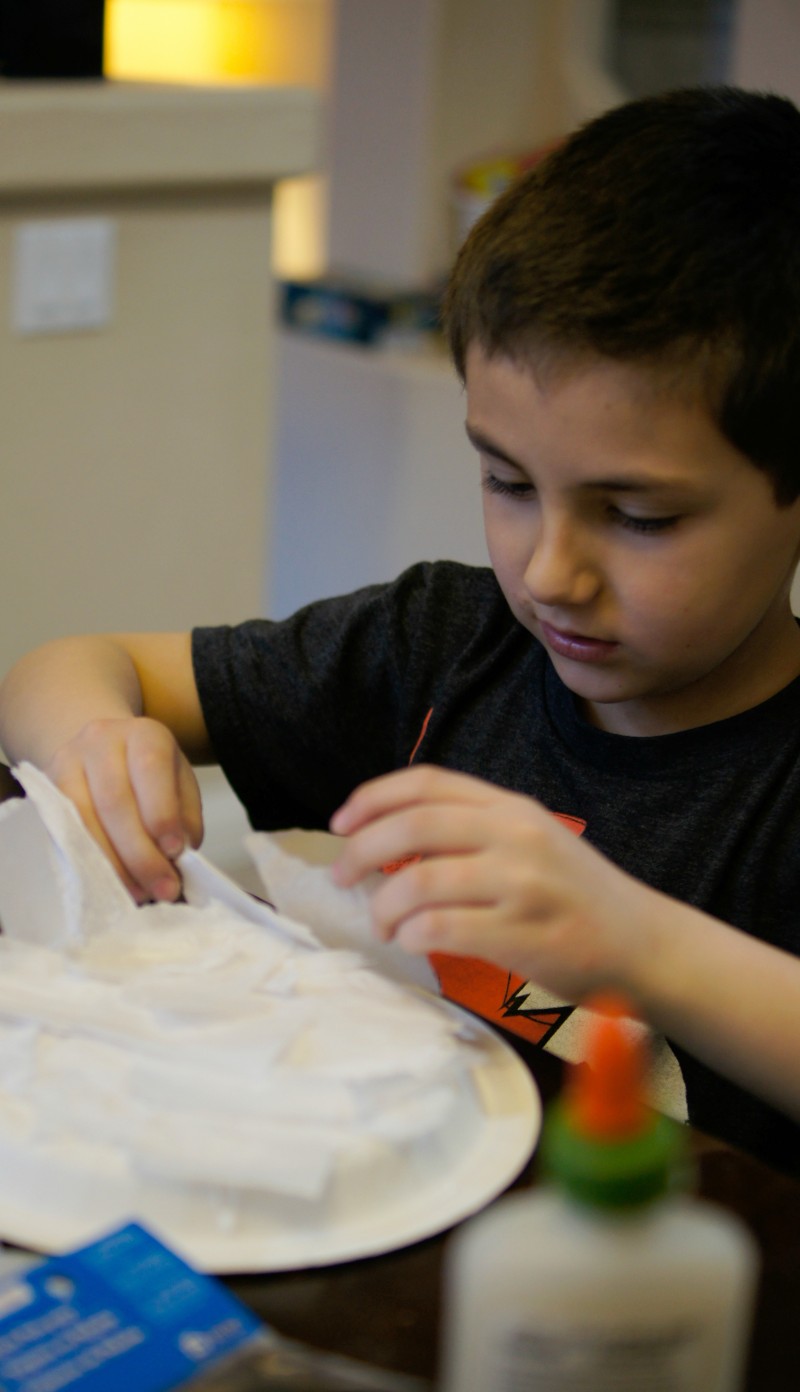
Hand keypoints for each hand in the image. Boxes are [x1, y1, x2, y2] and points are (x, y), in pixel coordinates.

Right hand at [44, 716, 202, 902]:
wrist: (102, 752)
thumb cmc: (150, 776)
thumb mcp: (180, 784)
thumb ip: (185, 817)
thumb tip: (178, 856)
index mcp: (144, 733)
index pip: (150, 768)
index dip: (161, 813)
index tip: (175, 852)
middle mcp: (101, 740)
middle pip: (114, 800)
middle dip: (140, 853)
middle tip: (163, 888)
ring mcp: (67, 763)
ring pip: (83, 819)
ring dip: (113, 865)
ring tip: (139, 893)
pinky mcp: (46, 790)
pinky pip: (63, 832)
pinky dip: (88, 863)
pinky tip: (109, 883)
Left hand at [331, 765, 660, 1002]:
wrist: (644, 944)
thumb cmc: (575, 897)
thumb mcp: (530, 841)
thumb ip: (472, 831)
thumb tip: (389, 839)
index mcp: (511, 807)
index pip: (426, 784)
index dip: (373, 798)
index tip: (340, 823)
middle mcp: (516, 835)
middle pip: (413, 826)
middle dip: (362, 850)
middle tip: (342, 877)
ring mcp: (523, 884)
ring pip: (420, 881)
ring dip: (385, 906)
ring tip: (382, 925)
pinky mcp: (525, 933)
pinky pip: (444, 929)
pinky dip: (414, 935)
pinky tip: (413, 942)